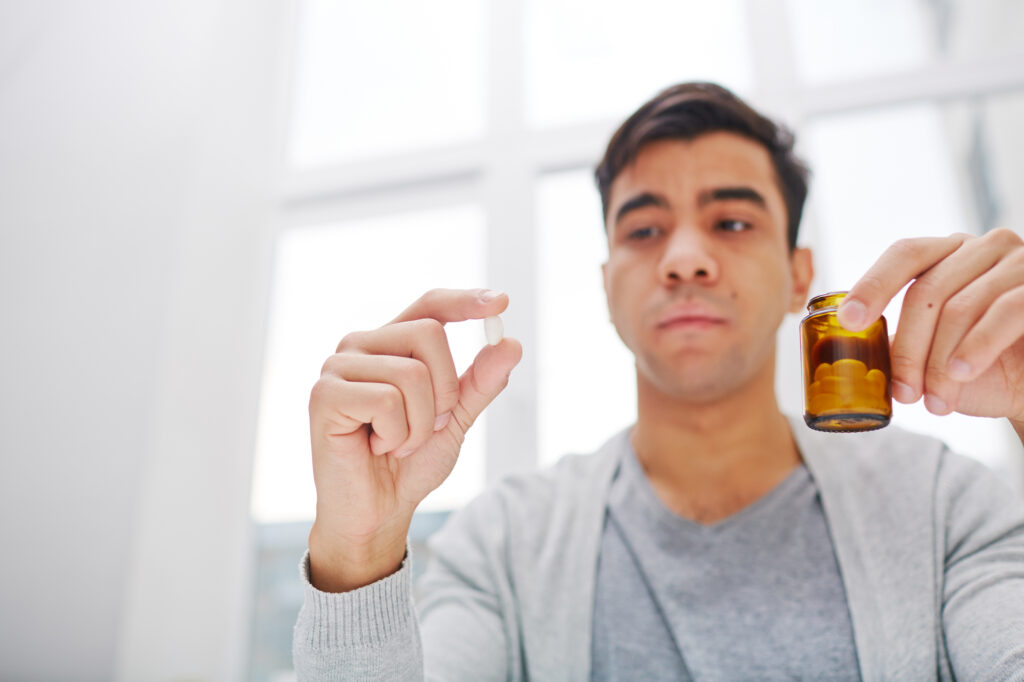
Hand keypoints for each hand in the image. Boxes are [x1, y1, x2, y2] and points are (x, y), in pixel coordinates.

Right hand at [307, 288, 521, 591]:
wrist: (378, 512)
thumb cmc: (409, 463)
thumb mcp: (456, 419)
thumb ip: (480, 383)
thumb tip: (511, 343)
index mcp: (390, 343)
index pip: (430, 306)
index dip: (464, 301)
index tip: (502, 302)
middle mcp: (360, 345)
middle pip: (429, 334)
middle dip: (445, 391)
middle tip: (427, 426)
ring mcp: (338, 366)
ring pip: (411, 374)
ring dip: (420, 423)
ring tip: (397, 443)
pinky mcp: (324, 395)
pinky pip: (386, 400)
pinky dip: (396, 435)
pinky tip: (377, 448)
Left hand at [836, 229, 1023, 426]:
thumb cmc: (983, 367)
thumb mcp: (930, 352)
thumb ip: (895, 343)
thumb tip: (851, 350)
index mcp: (949, 254)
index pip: (905, 255)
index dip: (873, 285)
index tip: (849, 321)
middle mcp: (983, 248)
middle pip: (927, 290)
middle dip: (908, 348)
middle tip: (902, 392)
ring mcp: (1017, 263)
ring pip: (961, 308)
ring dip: (941, 363)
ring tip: (935, 401)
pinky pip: (1003, 314)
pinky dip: (976, 348)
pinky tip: (961, 374)